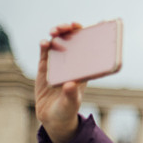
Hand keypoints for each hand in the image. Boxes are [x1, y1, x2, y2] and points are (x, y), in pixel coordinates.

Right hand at [35, 23, 85, 142]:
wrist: (53, 118)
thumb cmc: (67, 110)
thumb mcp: (71, 104)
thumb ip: (71, 95)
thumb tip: (70, 84)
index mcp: (84, 68)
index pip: (90, 46)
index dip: (94, 33)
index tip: (98, 23)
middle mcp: (72, 63)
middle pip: (73, 39)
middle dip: (71, 29)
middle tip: (69, 26)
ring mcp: (57, 64)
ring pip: (58, 42)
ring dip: (57, 33)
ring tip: (55, 32)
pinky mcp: (44, 68)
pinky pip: (44, 53)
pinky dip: (44, 45)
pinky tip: (44, 42)